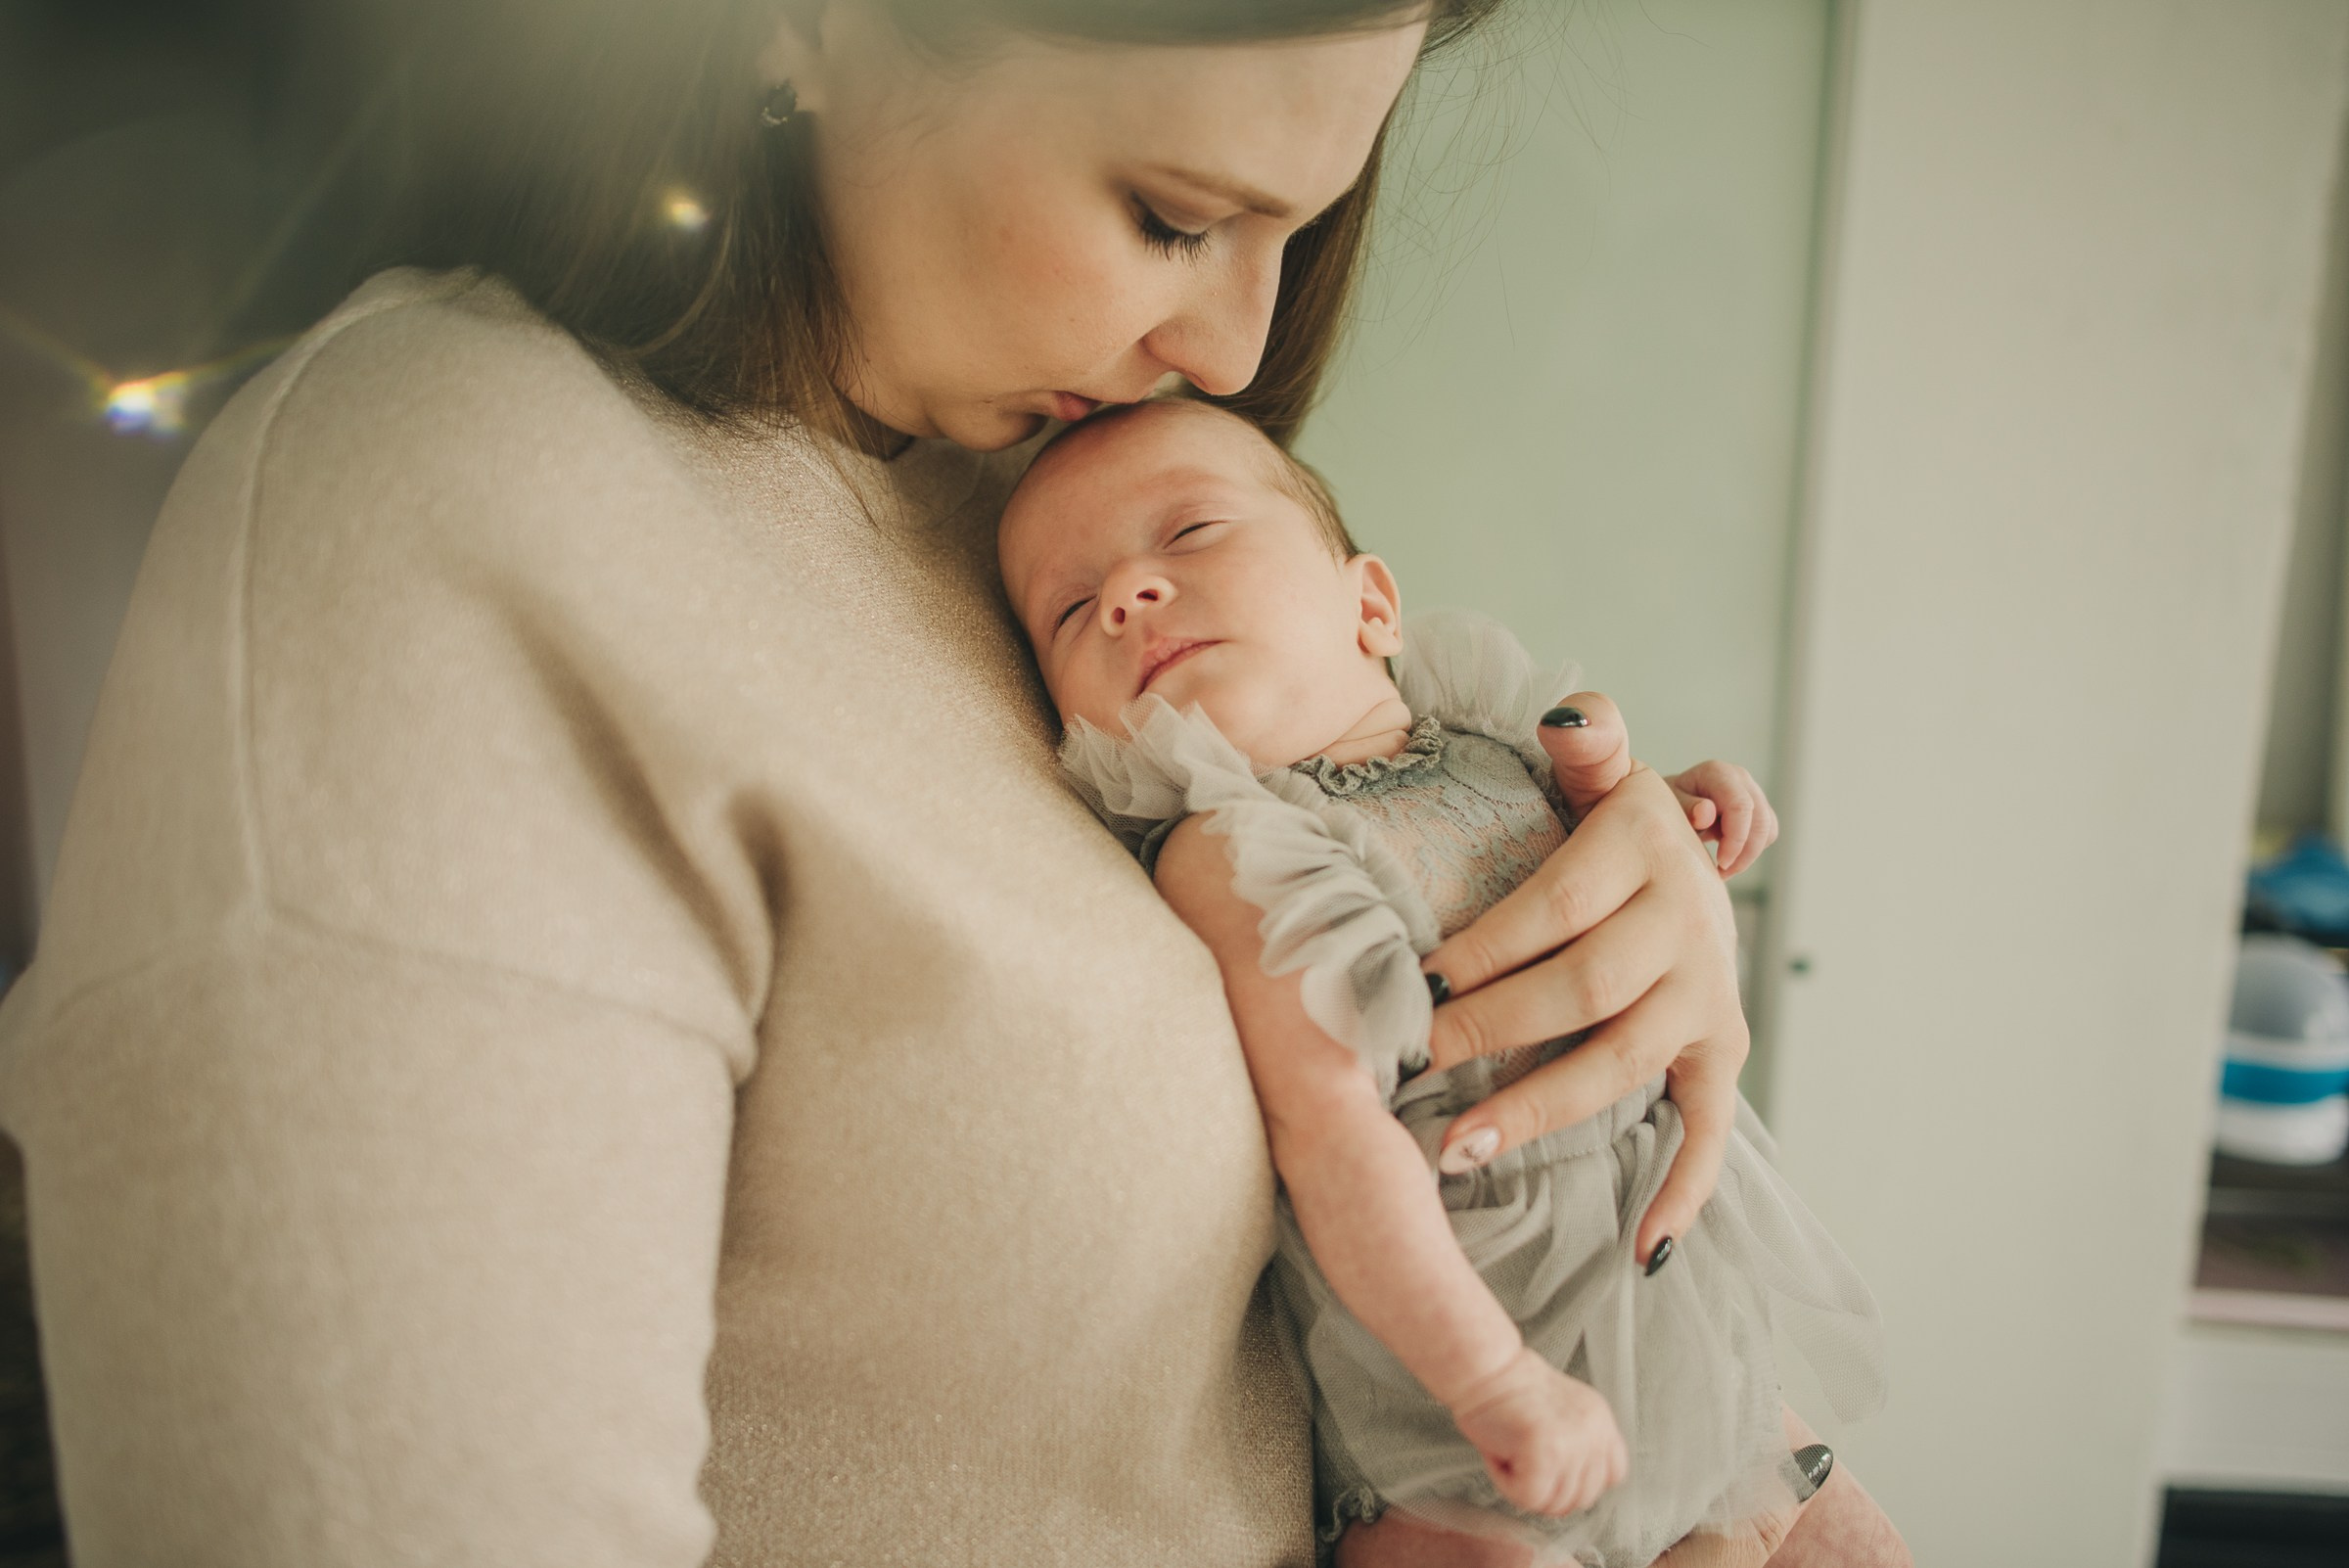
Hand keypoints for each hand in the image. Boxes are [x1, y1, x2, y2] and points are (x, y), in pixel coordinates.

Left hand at [1422, 694, 1747, 1265]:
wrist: (1692, 863)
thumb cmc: (1608, 830)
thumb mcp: (1600, 774)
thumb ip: (1587, 743)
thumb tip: (1570, 713)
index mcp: (1648, 846)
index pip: (1557, 904)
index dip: (1484, 945)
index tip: (1414, 982)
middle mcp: (1690, 921)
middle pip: (1582, 988)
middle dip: (1491, 1030)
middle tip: (1412, 1062)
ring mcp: (1708, 993)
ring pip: (1621, 1062)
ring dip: (1541, 1110)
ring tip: (1458, 1149)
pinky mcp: (1720, 1050)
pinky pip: (1711, 1127)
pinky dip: (1684, 1188)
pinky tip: (1644, 1246)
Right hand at [1448, 1346, 1627, 1516]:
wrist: (1484, 1367)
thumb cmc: (1507, 1390)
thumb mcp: (1561, 1412)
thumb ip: (1577, 1444)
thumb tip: (1570, 1484)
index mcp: (1600, 1420)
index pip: (1613, 1475)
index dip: (1580, 1482)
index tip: (1556, 1474)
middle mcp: (1595, 1432)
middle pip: (1584, 1497)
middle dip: (1550, 1491)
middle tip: (1523, 1466)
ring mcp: (1574, 1443)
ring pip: (1555, 1503)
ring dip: (1524, 1487)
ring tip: (1509, 1454)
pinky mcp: (1547, 1451)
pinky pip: (1529, 1497)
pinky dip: (1507, 1484)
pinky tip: (1500, 1456)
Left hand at [1666, 760, 1777, 879]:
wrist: (1671, 804)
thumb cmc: (1667, 805)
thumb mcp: (1668, 805)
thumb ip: (1687, 807)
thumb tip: (1707, 812)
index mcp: (1717, 773)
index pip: (1741, 807)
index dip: (1736, 839)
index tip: (1721, 863)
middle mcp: (1740, 778)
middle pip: (1761, 820)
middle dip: (1745, 852)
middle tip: (1722, 872)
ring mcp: (1752, 791)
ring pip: (1768, 829)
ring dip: (1749, 854)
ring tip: (1722, 867)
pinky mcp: (1758, 807)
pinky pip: (1767, 833)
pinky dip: (1752, 850)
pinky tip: (1729, 857)